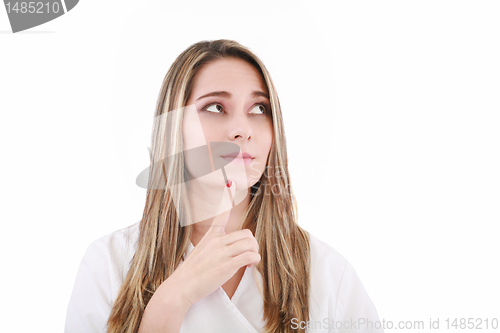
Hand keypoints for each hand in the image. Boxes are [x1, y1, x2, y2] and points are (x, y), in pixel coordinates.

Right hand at [168, 180, 260, 306]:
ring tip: (248, 262)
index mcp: (210, 236)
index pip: (221, 213)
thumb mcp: (200, 253)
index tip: (230, 182)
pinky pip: (251, 255)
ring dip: (254, 252)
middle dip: (251, 244)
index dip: (226, 196)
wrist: (180, 288)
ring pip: (251, 242)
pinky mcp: (228, 265)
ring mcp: (222, 252)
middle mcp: (217, 241)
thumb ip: (213, 248)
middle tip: (248, 256)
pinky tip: (248, 266)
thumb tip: (225, 250)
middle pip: (246, 234)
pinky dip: (254, 260)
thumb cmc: (190, 274)